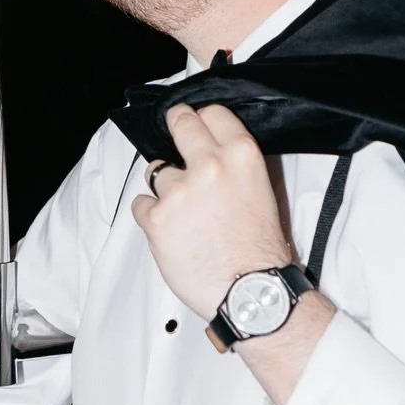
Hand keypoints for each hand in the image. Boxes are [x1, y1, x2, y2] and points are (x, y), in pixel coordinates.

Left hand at [131, 103, 294, 318]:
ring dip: (164, 188)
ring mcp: (179, 191)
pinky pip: (141, 204)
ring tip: (183, 213)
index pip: (212, 113)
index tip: (193, 122)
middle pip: (179, 123)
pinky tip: (173, 232)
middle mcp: (209, 165)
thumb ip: (235, 164)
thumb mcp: (262, 191)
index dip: (200, 119)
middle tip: (173, 137)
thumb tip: (211, 149)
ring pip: (156, 171)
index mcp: (241, 155)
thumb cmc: (259, 251)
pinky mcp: (156, 218)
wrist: (250, 292)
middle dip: (174, 128)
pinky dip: (152, 217)